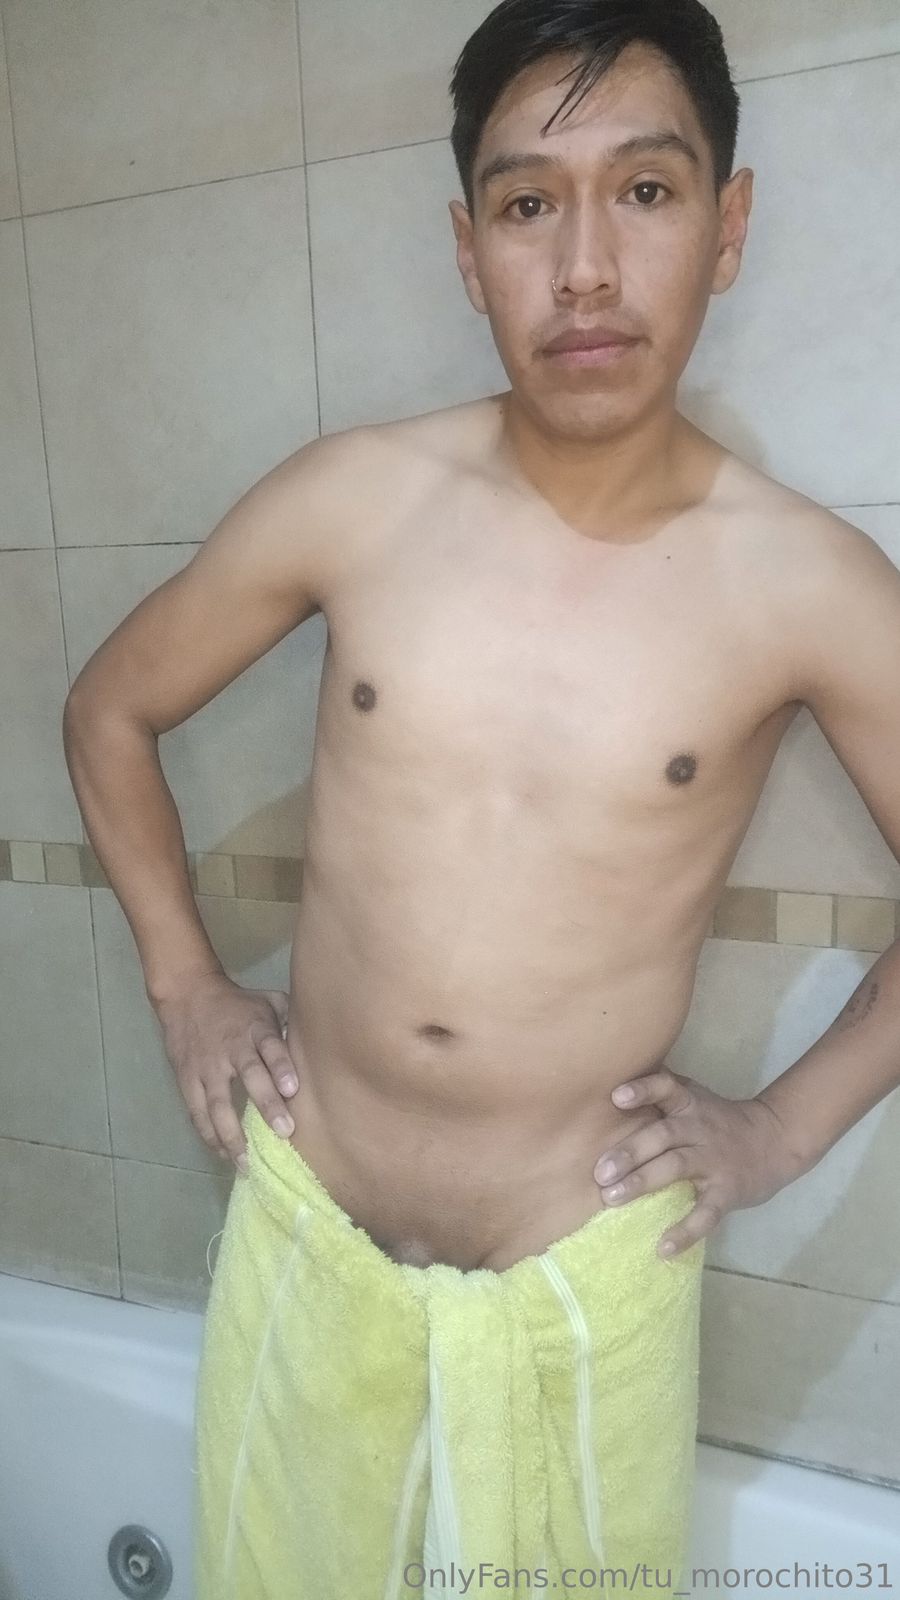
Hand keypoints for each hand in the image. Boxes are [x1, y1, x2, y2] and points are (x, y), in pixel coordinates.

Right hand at [152, 973, 299, 1175]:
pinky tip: (224, 1155)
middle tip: (285, 1132)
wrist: (186, 995)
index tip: (294, 1089)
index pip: (270, 1046)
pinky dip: (209, 1136)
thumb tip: (321, 1039)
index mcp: (255, 1028)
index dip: (281, 1067)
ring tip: (246, 1162)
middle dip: (267, 1105)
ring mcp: (207, 1067)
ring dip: (232, 1135)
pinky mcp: (187, 1080)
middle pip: (249, 1076)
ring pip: (217, 1104)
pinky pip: (198, 1113)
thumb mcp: (267, 1001)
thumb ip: (291, 1019)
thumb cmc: (237, 1005)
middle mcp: (231, 1049)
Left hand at [592, 1064, 802, 1259]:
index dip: (643, 1090)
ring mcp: (714, 1160)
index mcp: (689, 1104)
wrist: (775, 1141)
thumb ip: (662, 1096)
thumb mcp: (695, 1098)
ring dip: (642, 1182)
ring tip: (612, 1199)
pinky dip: (686, 1231)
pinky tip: (663, 1248)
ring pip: (676, 1168)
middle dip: (630, 1152)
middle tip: (600, 1173)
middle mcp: (699, 1128)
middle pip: (663, 1135)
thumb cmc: (719, 1121)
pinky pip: (706, 1213)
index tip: (617, 1097)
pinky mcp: (727, 1191)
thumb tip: (606, 1091)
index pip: (666, 1087)